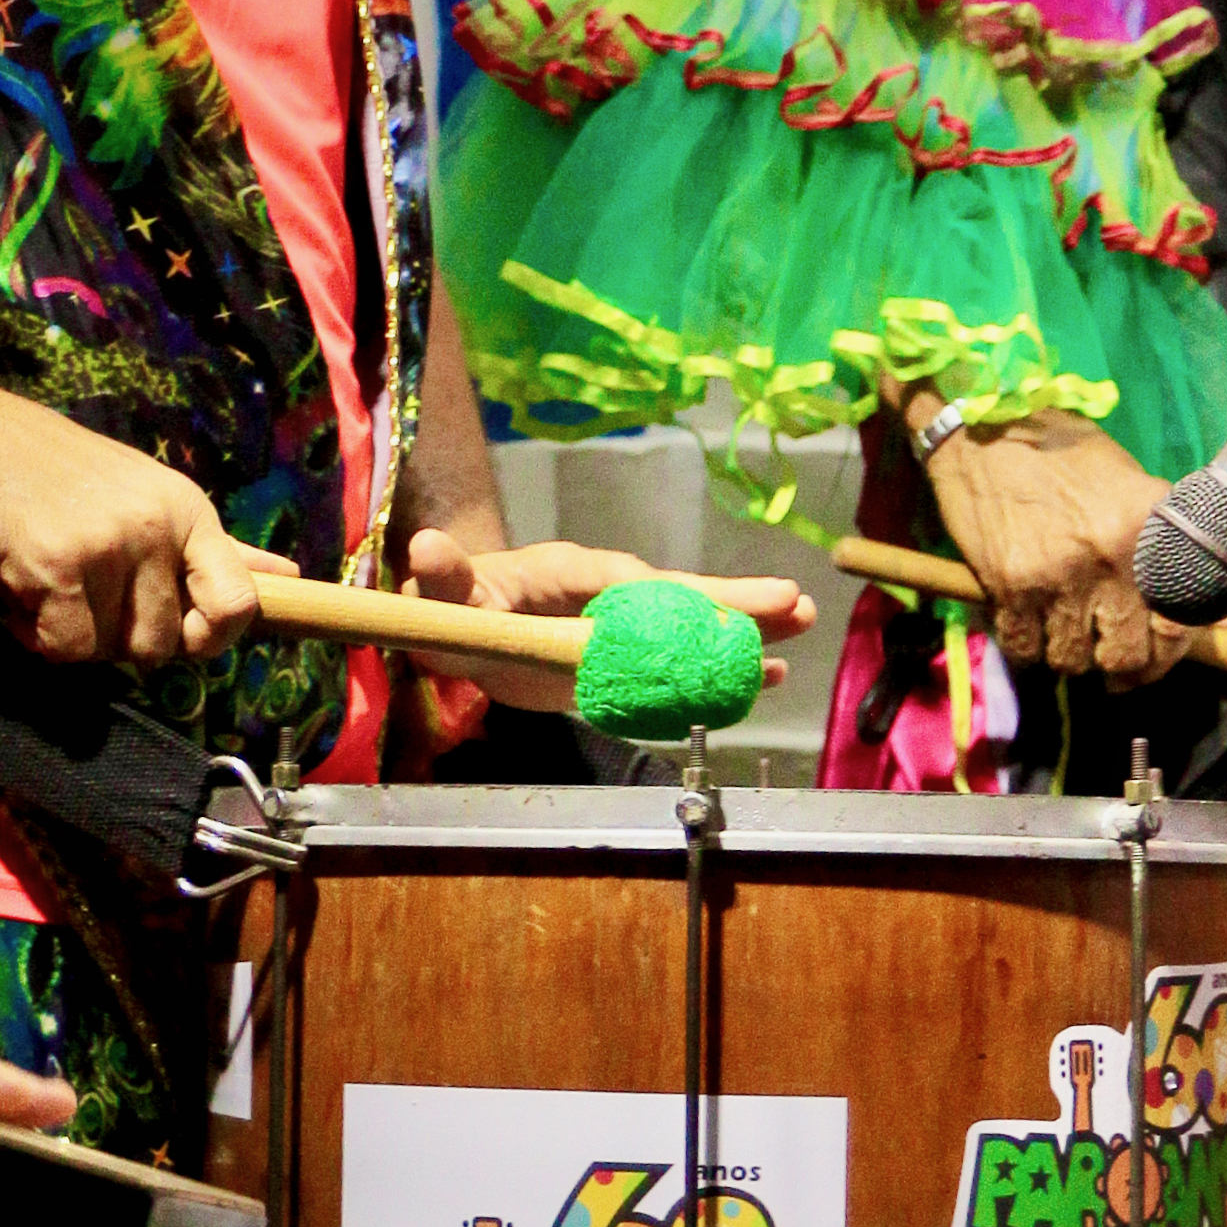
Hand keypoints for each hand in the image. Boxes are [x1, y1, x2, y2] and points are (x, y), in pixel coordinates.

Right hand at [0, 368, 268, 667]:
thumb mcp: (138, 492)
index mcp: (186, 506)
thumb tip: (290, 579)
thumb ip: (206, 544)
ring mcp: (109, 546)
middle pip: (164, 644)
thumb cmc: (42, 466)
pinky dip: (32, 635)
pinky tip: (12, 593)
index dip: (213, 638)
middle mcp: (157, 525)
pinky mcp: (56, 569)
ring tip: (40, 582)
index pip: (239, 603)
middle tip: (75, 591)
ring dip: (71, 634)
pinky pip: (64, 650)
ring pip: (111, 652)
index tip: (174, 633)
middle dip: (115, 635)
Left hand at [397, 529, 815, 712]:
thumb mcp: (448, 591)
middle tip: (797, 602)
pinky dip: (722, 670)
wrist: (462, 620)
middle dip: (734, 603)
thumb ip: (444, 575)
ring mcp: (624, 629)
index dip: (680, 596)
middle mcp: (612, 594)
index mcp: (578, 572)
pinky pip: (681, 664)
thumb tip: (426, 549)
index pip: (637, 585)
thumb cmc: (458, 600)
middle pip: (681, 600)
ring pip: (693, 629)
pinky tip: (765, 677)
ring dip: (744, 632)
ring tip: (800, 630)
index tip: (720, 605)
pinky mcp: (625, 661)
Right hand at [915, 410, 1186, 685]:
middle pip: (1126, 655)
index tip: (1154, 653)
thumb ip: (1174, 553)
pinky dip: (1028, 647)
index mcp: (1146, 528)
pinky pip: (1024, 649)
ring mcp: (1057, 575)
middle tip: (1106, 654)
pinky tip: (1028, 624)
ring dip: (1070, 655)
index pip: (1177, 622)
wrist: (982, 423)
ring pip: (1073, 660)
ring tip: (1063, 631)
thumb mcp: (1129, 485)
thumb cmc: (1061, 450)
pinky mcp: (1009, 585)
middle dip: (1120, 667)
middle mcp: (1108, 557)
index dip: (1168, 652)